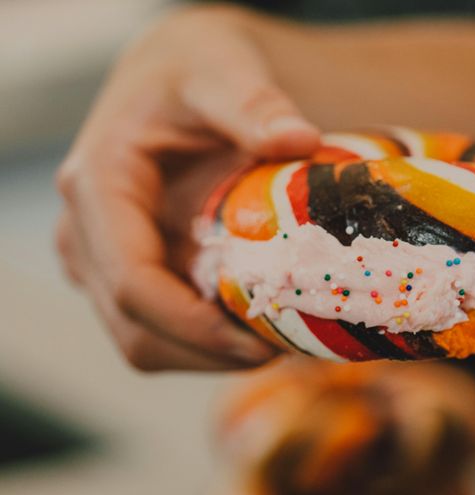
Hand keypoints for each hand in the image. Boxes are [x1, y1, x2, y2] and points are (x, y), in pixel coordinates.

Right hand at [55, 6, 319, 370]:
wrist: (181, 78)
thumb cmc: (196, 70)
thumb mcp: (224, 70)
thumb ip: (254, 104)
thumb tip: (298, 140)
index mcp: (98, 184)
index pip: (133, 283)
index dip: (195, 329)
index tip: (263, 344)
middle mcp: (87, 233)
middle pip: (137, 330)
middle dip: (210, 353)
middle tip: (287, 349)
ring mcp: (103, 260)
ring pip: (146, 342)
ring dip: (211, 356)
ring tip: (279, 341)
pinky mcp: (129, 273)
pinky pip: (162, 330)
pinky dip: (208, 342)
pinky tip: (258, 325)